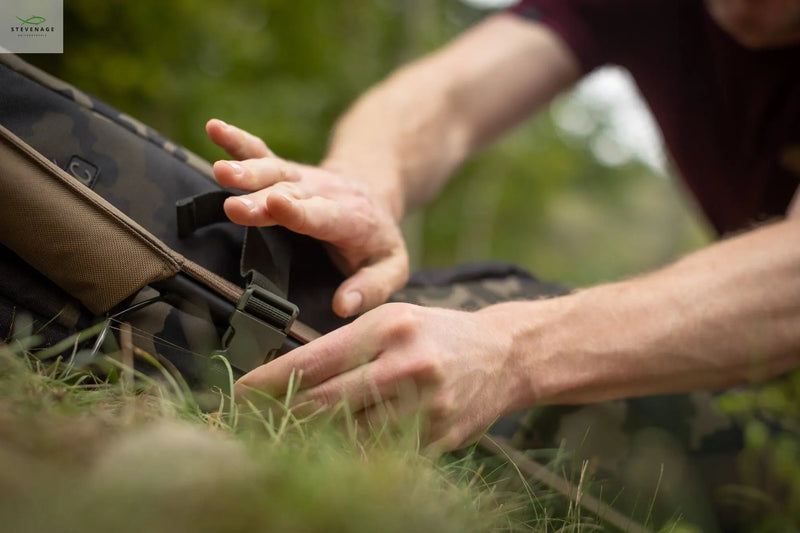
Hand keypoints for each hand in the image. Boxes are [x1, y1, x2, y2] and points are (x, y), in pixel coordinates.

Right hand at [206, 119, 408, 316]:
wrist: (372, 192)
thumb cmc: (377, 239)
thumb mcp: (391, 266)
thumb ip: (371, 287)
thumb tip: (343, 306)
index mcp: (349, 219)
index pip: (321, 216)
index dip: (298, 212)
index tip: (277, 205)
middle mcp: (321, 193)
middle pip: (289, 194)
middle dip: (262, 199)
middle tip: (236, 206)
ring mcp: (300, 180)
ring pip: (272, 171)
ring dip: (246, 170)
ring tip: (221, 170)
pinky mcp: (283, 173)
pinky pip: (259, 153)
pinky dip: (237, 140)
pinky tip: (214, 127)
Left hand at [235, 302, 527, 451]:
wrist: (503, 356)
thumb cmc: (437, 333)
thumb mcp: (392, 319)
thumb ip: (346, 345)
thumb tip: (288, 376)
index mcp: (389, 329)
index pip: (314, 360)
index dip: (269, 381)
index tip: (238, 392)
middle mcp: (406, 367)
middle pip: (324, 403)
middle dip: (281, 416)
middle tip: (251, 421)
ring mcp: (424, 407)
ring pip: (349, 437)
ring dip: (311, 441)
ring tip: (284, 438)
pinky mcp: (438, 438)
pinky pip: (381, 456)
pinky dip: (352, 457)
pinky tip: (331, 453)